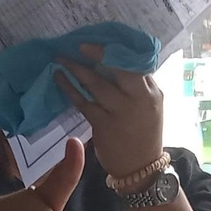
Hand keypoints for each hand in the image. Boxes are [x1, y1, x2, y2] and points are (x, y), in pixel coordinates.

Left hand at [55, 43, 164, 179]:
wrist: (141, 169)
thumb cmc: (144, 134)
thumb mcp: (150, 106)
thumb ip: (137, 86)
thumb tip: (113, 61)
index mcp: (151, 91)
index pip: (135, 62)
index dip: (116, 50)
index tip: (100, 41)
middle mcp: (138, 98)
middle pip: (118, 68)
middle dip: (98, 53)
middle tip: (80, 45)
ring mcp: (120, 111)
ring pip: (96, 83)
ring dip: (76, 68)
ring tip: (61, 58)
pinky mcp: (103, 124)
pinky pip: (83, 101)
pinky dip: (69, 88)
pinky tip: (59, 78)